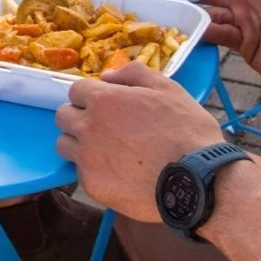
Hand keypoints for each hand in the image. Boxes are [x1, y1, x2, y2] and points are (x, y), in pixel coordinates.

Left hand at [55, 60, 223, 222]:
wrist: (197, 182)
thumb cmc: (187, 131)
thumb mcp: (168, 89)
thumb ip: (134, 74)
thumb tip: (109, 76)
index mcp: (103, 100)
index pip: (76, 90)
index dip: (92, 96)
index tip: (107, 105)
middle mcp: (88, 127)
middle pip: (63, 116)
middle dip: (79, 117)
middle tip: (104, 127)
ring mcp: (87, 158)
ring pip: (64, 145)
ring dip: (79, 144)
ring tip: (106, 151)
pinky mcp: (92, 186)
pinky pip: (79, 173)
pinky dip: (93, 170)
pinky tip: (116, 173)